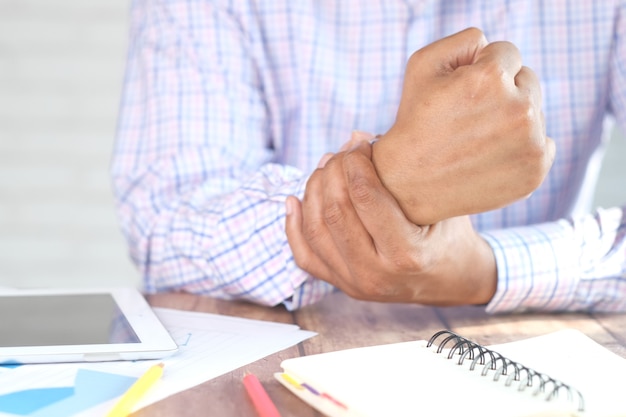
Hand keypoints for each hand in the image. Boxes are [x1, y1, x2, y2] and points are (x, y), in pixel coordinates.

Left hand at [285, 139, 496, 305]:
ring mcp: (354, 284)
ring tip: (324, 167)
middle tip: (341, 153)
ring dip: (313, 191)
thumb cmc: (451, 234)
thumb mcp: (441, 203)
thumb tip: (354, 136)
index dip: (356, 162)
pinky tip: (295, 200)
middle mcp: (375, 275)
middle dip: (333, 172)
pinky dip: (294, 226)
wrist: (453, 282)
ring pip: (315, 231)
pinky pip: (305, 255)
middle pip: (335, 212)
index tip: (361, 145)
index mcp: (406, 255)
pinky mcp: (341, 285)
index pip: (365, 197)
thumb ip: (401, 171)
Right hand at [372, 27, 554, 224]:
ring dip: (512, 120)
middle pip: (528, 80)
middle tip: (469, 118)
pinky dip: (523, 148)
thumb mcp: (423, 64)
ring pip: (535, 113)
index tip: (462, 93)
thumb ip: (465, 40)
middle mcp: (518, 109)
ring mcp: (530, 144)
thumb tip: (493, 49)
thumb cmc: (415, 121)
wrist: (410, 184)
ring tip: (476, 140)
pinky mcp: (535, 171)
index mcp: (491, 78)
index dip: (482, 70)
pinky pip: (544, 144)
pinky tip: (492, 157)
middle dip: (502, 92)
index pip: (508, 53)